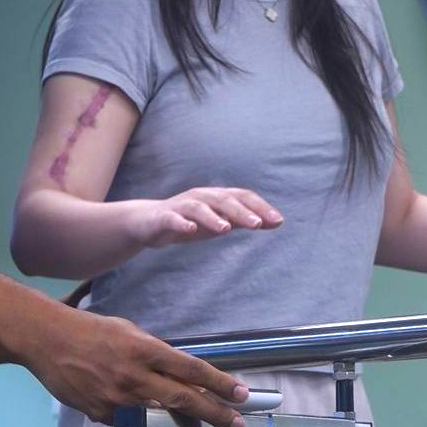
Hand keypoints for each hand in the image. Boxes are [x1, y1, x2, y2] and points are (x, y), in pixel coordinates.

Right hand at [19, 306, 247, 426]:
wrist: (46, 339)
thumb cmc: (89, 330)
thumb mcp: (129, 331)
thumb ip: (154, 353)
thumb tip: (178, 373)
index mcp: (144, 349)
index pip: (192, 369)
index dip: (220, 383)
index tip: (241, 394)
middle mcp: (135, 375)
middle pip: (184, 399)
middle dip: (215, 413)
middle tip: (237, 423)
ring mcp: (118, 398)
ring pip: (159, 415)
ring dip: (182, 422)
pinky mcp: (101, 413)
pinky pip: (128, 420)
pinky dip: (136, 415)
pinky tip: (130, 406)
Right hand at [128, 187, 283, 248]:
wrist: (148, 223)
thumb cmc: (190, 221)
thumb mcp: (221, 222)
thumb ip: (245, 221)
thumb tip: (277, 222)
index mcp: (216, 197)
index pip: (242, 197)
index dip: (260, 207)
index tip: (277, 221)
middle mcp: (201, 197)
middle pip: (223, 200)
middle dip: (241, 212)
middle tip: (257, 225)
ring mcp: (181, 206)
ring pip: (199, 207)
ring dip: (213, 216)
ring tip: (226, 228)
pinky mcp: (164, 217)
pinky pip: (173, 218)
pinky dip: (182, 222)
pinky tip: (190, 229)